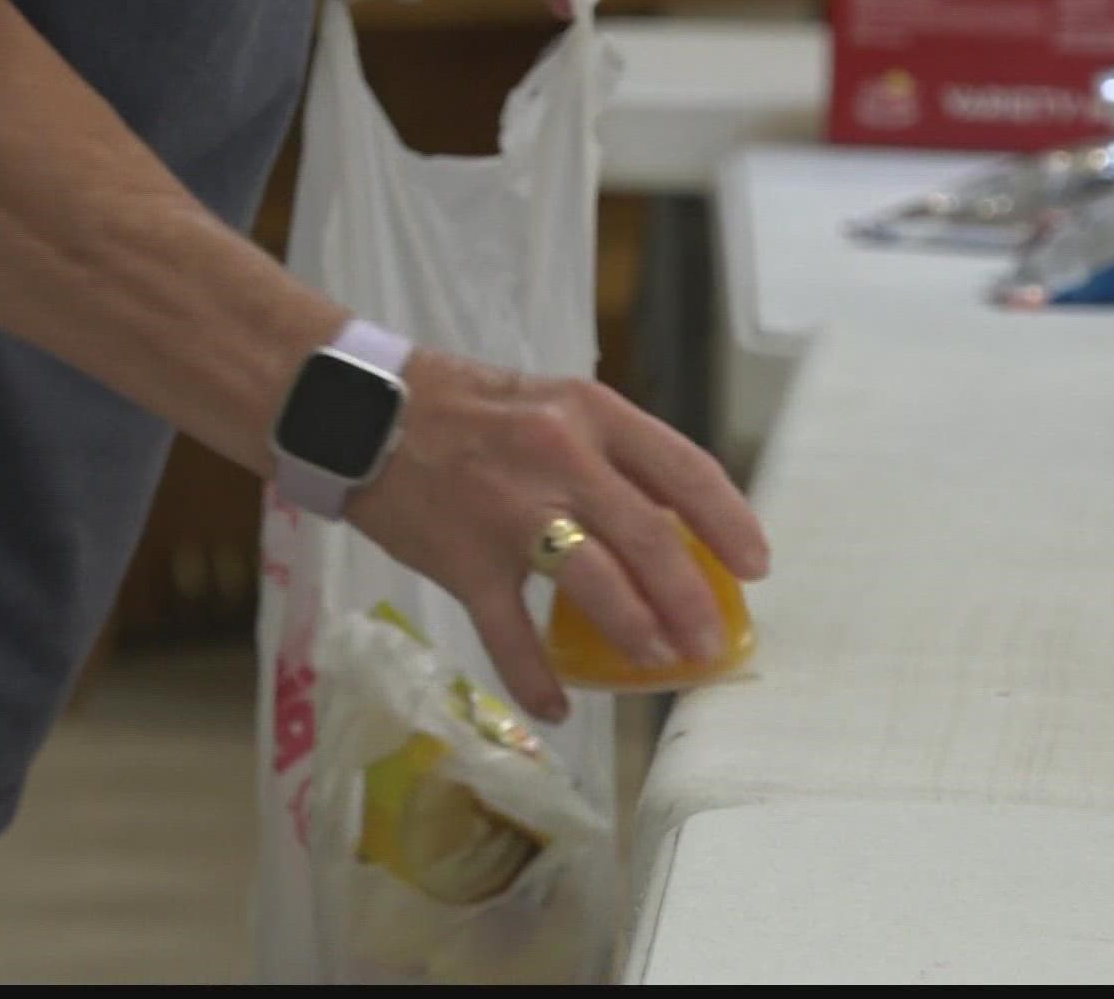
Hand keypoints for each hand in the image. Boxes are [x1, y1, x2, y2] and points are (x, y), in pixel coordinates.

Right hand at [346, 351, 769, 721]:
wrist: (357, 408)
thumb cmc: (463, 408)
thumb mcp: (550, 405)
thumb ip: (606, 455)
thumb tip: (669, 522)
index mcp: (591, 412)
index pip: (685, 469)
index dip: (730, 522)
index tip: (756, 566)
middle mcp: (560, 456)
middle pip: (651, 536)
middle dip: (693, 598)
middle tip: (711, 640)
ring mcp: (511, 510)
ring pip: (596, 582)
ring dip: (638, 630)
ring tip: (660, 662)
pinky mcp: (463, 558)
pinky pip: (510, 632)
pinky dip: (535, 677)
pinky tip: (558, 709)